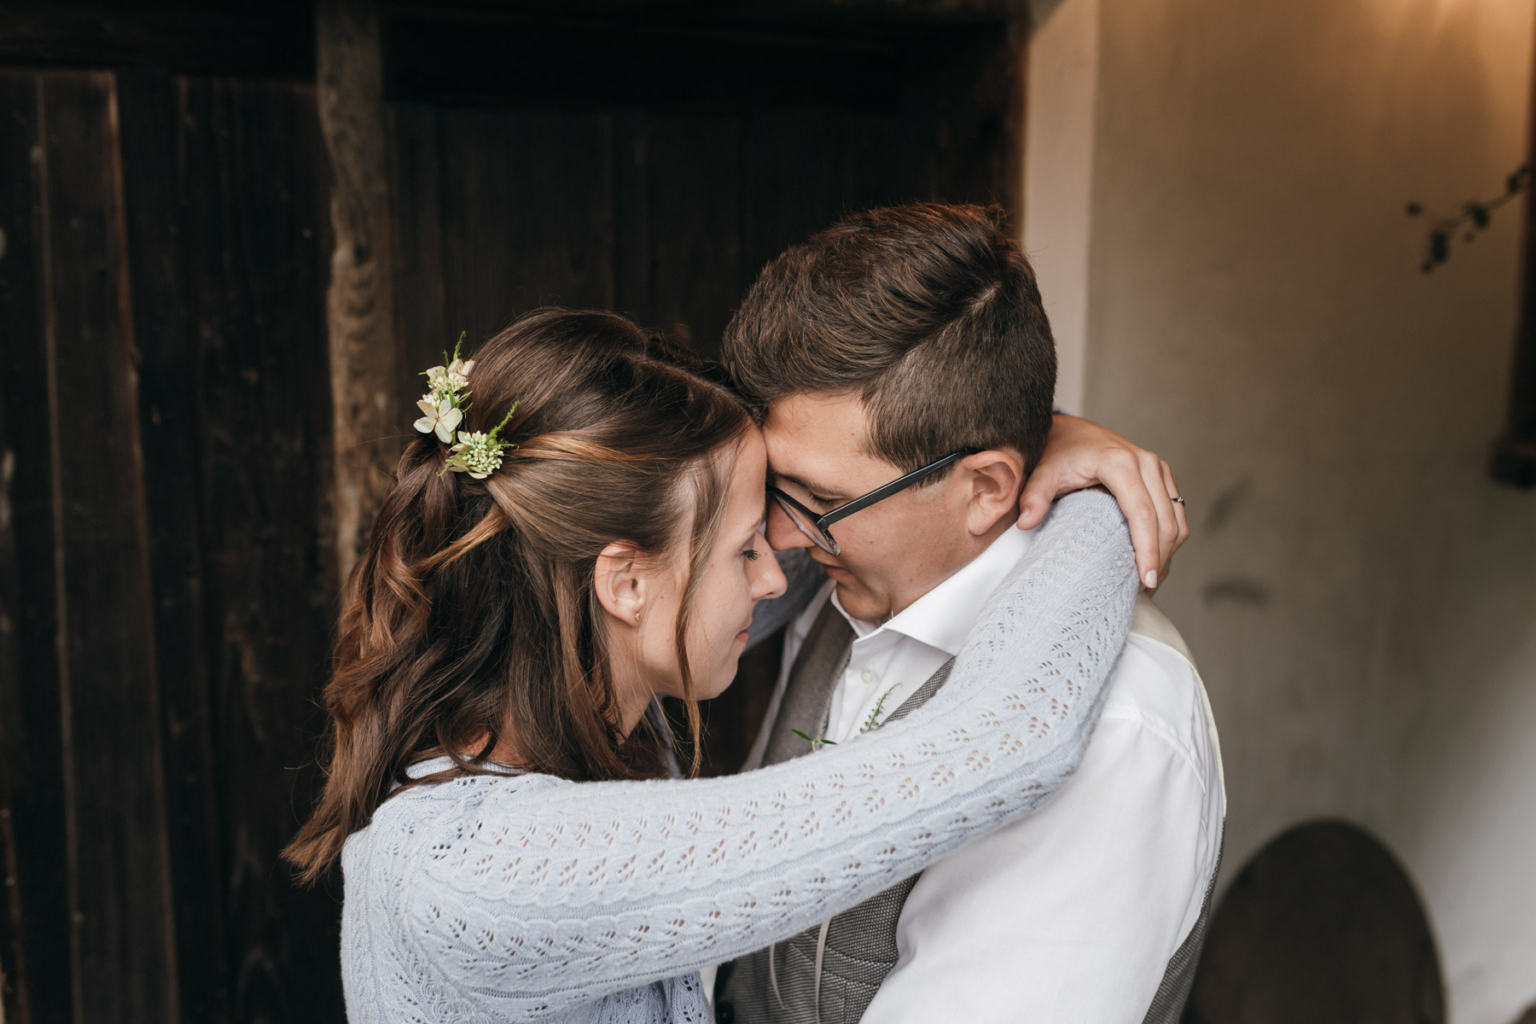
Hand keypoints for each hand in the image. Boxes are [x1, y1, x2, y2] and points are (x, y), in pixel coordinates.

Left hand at [1017, 415, 1187, 590]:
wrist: (1071, 432)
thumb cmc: (1058, 453)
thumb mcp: (1043, 472)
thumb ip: (1034, 496)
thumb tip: (1026, 523)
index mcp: (1120, 463)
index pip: (1142, 513)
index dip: (1147, 550)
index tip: (1146, 580)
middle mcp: (1146, 463)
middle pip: (1165, 520)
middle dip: (1160, 558)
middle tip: (1146, 589)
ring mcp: (1158, 469)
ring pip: (1177, 518)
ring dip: (1169, 551)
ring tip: (1151, 581)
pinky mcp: (1162, 476)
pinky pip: (1177, 512)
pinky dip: (1171, 538)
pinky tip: (1155, 559)